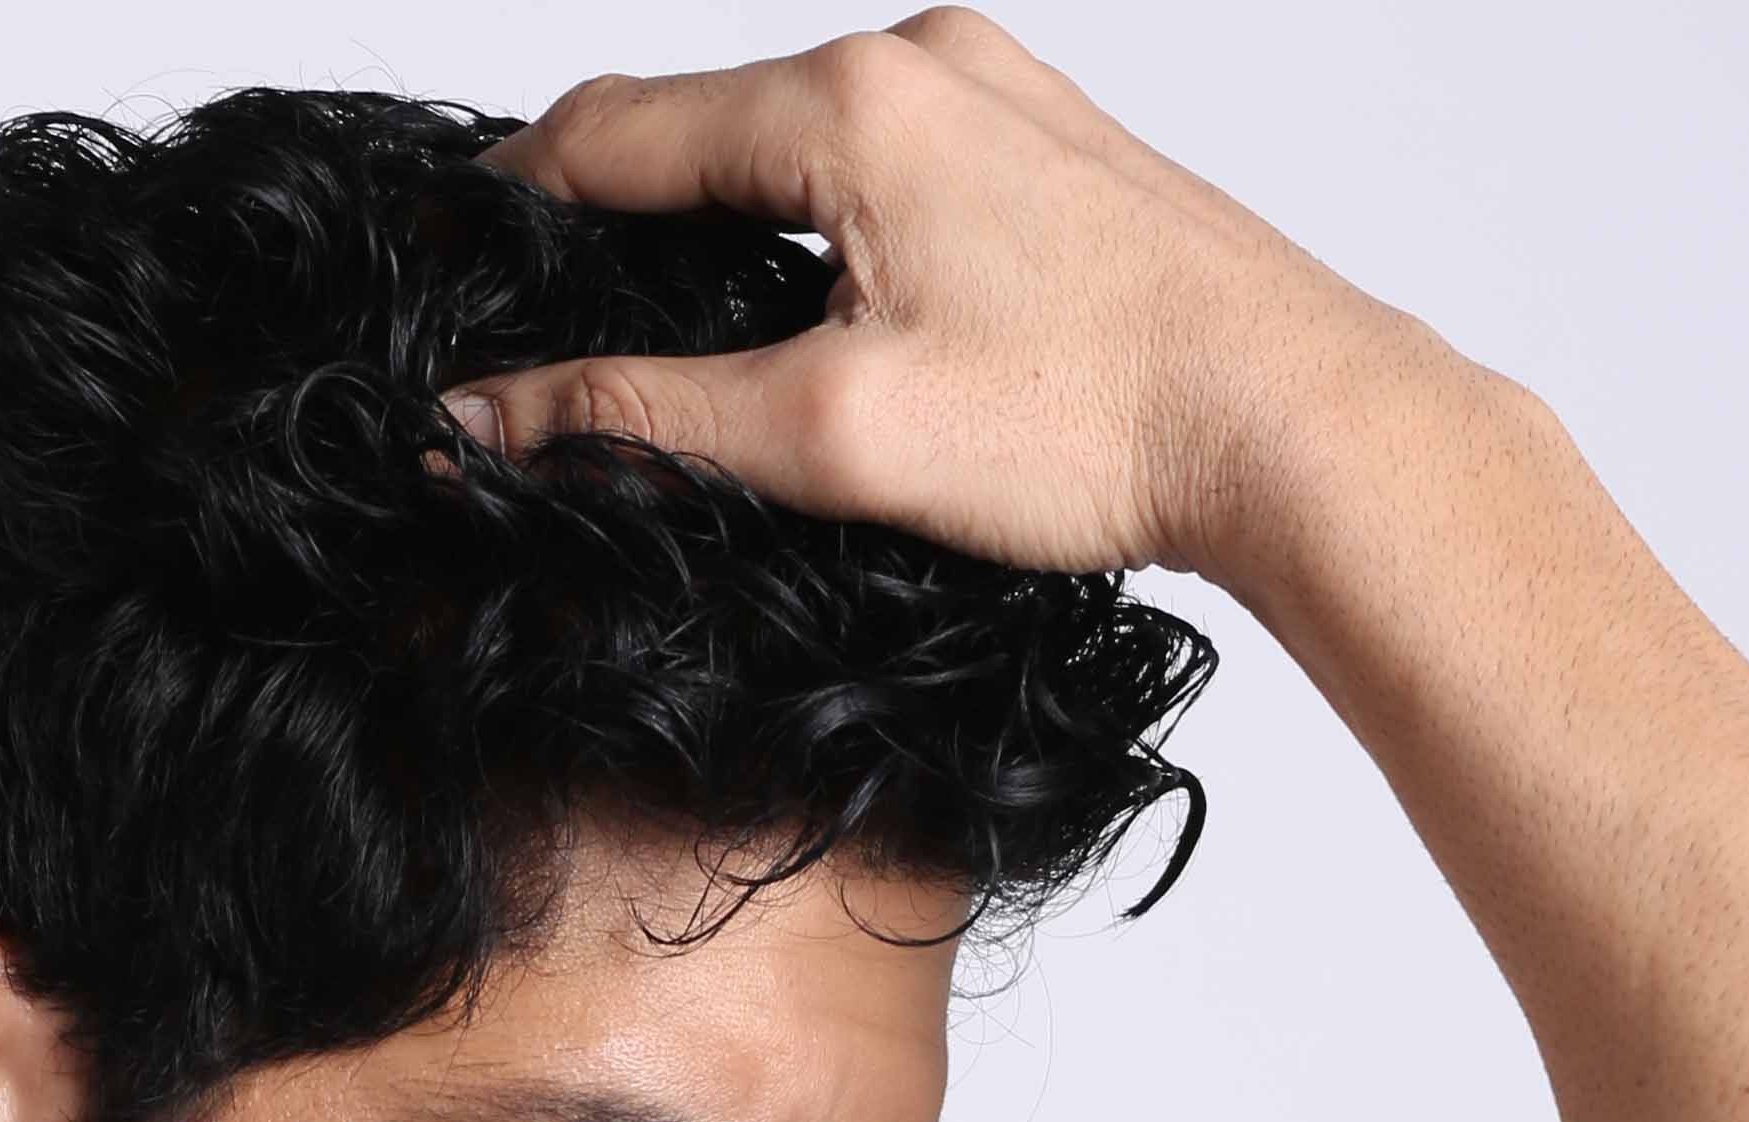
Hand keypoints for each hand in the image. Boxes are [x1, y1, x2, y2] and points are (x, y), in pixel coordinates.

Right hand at [448, 14, 1404, 584]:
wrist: (1296, 422)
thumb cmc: (1101, 421)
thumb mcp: (834, 436)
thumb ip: (645, 422)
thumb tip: (493, 421)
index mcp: (851, 100)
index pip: (616, 133)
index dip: (513, 207)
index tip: (452, 266)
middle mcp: (919, 59)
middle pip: (704, 129)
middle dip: (617, 224)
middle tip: (546, 328)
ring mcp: (990, 92)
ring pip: (794, 148)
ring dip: (722, 231)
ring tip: (675, 340)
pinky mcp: (1042, 147)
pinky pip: (882, 167)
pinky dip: (817, 232)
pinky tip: (819, 320)